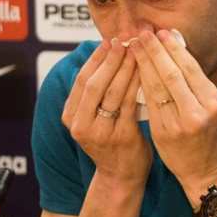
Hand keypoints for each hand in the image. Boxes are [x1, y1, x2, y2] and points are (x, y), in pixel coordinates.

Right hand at [61, 38, 150, 186]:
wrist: (121, 176)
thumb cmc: (111, 141)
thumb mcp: (93, 119)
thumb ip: (95, 94)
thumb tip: (107, 54)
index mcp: (70, 117)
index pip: (81, 80)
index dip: (95, 58)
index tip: (109, 40)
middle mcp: (81, 125)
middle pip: (95, 83)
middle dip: (110, 59)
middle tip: (125, 40)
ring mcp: (100, 132)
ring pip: (113, 92)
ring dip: (126, 68)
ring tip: (137, 50)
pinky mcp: (122, 136)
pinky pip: (131, 103)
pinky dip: (138, 84)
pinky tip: (147, 71)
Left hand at [129, 29, 216, 204]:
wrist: (208, 173)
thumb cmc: (213, 137)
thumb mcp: (215, 108)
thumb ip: (199, 84)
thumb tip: (178, 51)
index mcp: (213, 102)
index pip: (190, 68)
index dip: (173, 48)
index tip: (161, 32)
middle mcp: (197, 112)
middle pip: (172, 74)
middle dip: (155, 50)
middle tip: (142, 32)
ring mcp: (178, 124)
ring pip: (156, 88)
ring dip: (143, 63)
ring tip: (132, 45)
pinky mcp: (162, 134)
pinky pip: (148, 104)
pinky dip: (140, 85)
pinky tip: (132, 71)